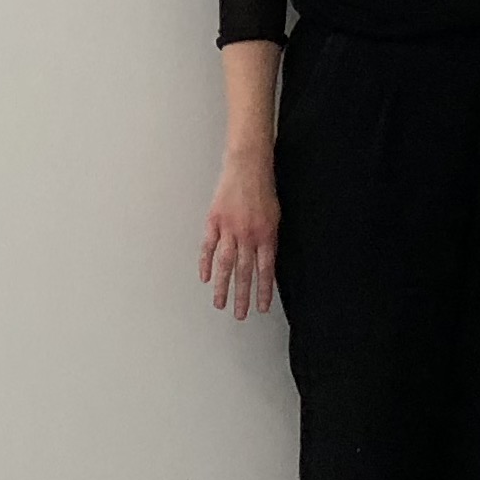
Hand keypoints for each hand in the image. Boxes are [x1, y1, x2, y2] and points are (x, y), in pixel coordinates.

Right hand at [201, 157, 277, 317]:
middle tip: (240, 314)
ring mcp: (229, 228)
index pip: (265, 271)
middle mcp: (247, 235)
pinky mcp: (214, 220)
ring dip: (222, 286)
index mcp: (266, 235)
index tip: (261, 307)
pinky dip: (205, 263)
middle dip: (242, 296)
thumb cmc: (264, 188)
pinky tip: (204, 277)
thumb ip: (269, 240)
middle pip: (244, 272)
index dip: (263, 291)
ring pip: (225, 264)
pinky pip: (208, 246)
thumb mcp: (276, 216)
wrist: (248, 165)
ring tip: (220, 303)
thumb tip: (266, 262)